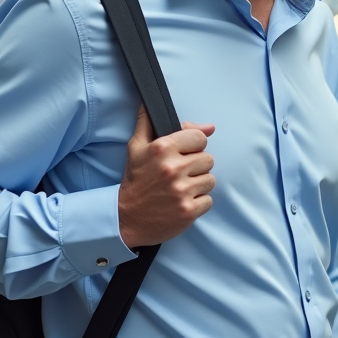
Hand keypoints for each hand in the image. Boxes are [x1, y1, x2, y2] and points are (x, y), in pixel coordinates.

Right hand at [118, 105, 215, 248]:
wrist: (127, 218)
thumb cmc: (135, 181)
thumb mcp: (137, 147)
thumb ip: (155, 124)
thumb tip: (192, 119)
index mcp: (162, 148)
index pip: (200, 137)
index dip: (193, 146)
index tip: (183, 155)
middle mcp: (173, 168)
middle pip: (208, 159)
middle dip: (196, 166)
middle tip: (179, 174)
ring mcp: (181, 191)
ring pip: (210, 180)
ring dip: (198, 185)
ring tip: (180, 188)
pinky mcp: (188, 210)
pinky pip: (208, 200)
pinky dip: (198, 202)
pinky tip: (182, 202)